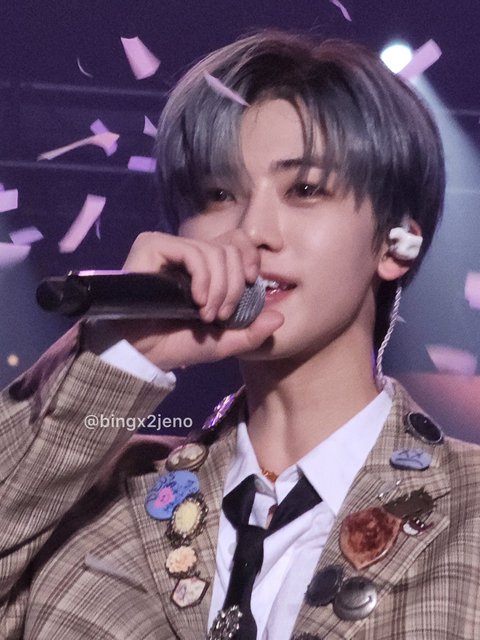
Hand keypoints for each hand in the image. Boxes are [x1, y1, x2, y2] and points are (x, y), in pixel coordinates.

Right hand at [110, 230, 282, 368]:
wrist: (140, 354)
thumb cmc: (175, 345)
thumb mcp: (222, 342)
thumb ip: (251, 332)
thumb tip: (280, 316)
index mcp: (205, 267)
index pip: (237, 240)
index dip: (251, 256)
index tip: (254, 282)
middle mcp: (187, 253)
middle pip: (230, 246)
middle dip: (235, 285)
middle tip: (222, 314)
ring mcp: (169, 247)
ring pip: (214, 251)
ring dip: (219, 288)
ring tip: (207, 315)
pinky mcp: (151, 246)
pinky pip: (192, 252)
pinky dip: (203, 278)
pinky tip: (196, 301)